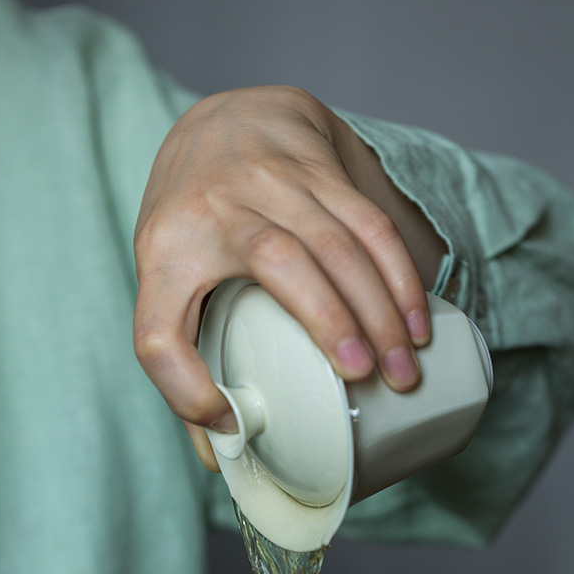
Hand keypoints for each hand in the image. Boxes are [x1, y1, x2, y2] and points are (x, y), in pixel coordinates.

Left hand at [133, 86, 445, 468]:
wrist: (221, 119)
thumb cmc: (191, 221)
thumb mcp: (166, 277)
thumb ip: (188, 359)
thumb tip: (221, 454)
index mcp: (163, 254)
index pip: (156, 332)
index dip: (185, 390)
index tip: (228, 423)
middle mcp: (215, 208)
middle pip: (277, 264)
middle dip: (329, 324)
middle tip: (363, 379)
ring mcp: (272, 179)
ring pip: (338, 242)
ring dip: (380, 310)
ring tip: (403, 368)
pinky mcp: (319, 168)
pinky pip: (369, 222)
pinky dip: (400, 276)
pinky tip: (416, 320)